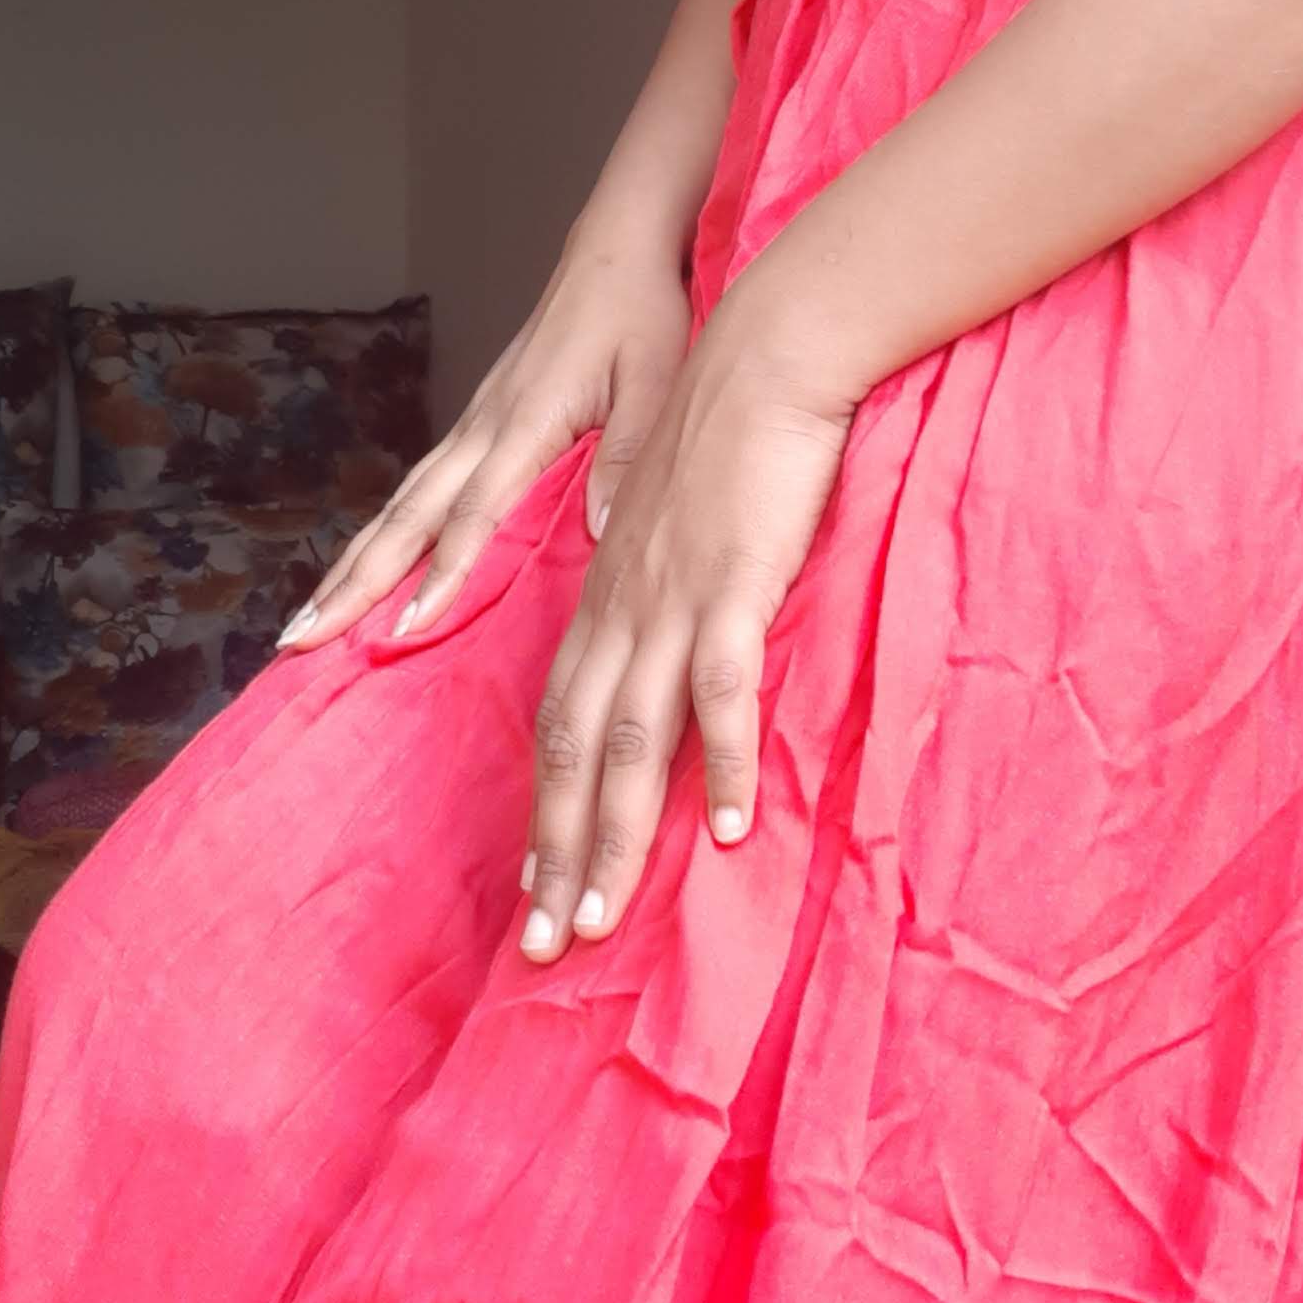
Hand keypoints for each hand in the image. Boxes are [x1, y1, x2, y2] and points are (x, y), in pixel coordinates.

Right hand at [275, 223, 694, 653]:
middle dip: (354, 581)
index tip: (408, 625)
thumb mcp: (655, 380)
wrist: (613, 252)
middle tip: (301, 639)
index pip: (473, 510)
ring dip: (351, 564)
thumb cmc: (639, 315)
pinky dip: (382, 533)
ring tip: (305, 622)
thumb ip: (626, 453)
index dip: (442, 570)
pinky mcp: (477, 422)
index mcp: (525, 422)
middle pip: (407, 516)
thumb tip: (597, 529)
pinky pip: (417, 488)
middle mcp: (483, 427)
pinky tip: (362, 566)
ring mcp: (473, 424)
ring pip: (400, 504)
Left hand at [518, 295, 856, 959]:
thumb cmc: (732, 434)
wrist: (766, 353)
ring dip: (615, 837)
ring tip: (602, 919)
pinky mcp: (731, 583)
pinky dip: (722, 763)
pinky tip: (733, 830)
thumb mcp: (679, 524)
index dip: (545, 810)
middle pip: (574, 750)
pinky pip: (721, 690)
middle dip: (557, 856)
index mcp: (606, 598)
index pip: (557, 722)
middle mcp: (621, 609)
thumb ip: (664, 592)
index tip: (535, 887)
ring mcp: (671, 600)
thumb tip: (669, 655)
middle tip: (546, 948)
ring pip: (629, 739)